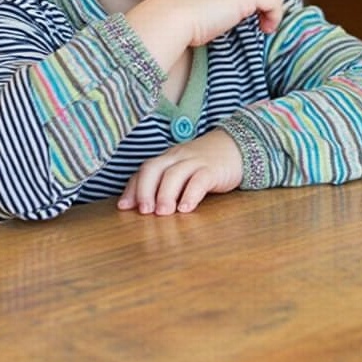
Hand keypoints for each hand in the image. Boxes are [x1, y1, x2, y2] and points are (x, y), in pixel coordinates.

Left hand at [117, 129, 243, 214]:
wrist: (238, 147)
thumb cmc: (206, 164)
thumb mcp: (183, 171)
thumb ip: (167, 184)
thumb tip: (145, 209)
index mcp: (168, 158)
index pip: (144, 170)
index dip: (132, 188)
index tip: (124, 207)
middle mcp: (178, 157)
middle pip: (154, 168)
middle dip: (145, 190)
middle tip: (143, 212)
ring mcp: (196, 161)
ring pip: (174, 174)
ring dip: (165, 194)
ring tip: (162, 214)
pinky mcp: (214, 169)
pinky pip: (200, 179)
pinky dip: (190, 194)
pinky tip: (186, 209)